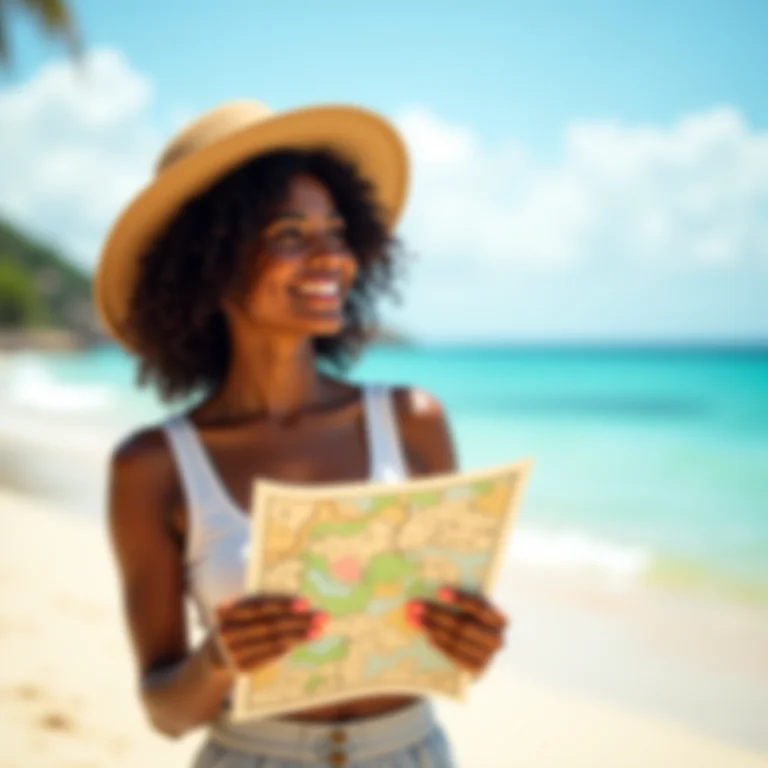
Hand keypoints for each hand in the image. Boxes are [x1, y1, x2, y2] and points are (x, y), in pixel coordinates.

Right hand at [209, 595, 327, 673]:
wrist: (211, 658)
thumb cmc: (237, 626)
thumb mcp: (241, 612)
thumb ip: (264, 606)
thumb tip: (302, 604)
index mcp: (227, 611)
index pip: (259, 605)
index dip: (282, 603)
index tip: (305, 602)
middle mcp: (227, 631)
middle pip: (269, 624)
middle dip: (299, 620)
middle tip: (322, 617)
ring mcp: (232, 652)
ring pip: (271, 642)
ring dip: (298, 636)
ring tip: (318, 631)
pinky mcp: (239, 669)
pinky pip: (267, 657)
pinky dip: (284, 649)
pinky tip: (299, 643)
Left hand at [406, 587, 507, 675]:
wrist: (473, 657)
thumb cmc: (467, 623)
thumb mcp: (468, 612)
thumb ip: (457, 602)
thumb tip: (429, 584)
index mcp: (499, 619)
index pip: (479, 606)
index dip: (460, 599)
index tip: (439, 591)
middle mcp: (497, 639)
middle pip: (463, 624)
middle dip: (436, 614)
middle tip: (415, 606)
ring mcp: (488, 657)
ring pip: (456, 640)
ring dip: (432, 629)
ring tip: (414, 620)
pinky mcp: (476, 671)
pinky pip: (455, 656)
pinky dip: (440, 645)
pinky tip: (428, 637)